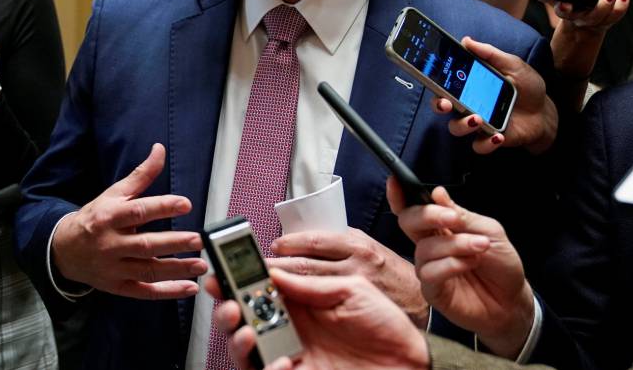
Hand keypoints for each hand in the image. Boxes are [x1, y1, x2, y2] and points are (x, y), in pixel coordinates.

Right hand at [51, 143, 205, 298]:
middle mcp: (110, 244)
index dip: (162, 207)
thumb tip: (160, 149)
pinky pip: (144, 292)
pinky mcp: (118, 287)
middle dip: (173, 243)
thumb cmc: (96, 217)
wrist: (64, 250)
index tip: (185, 203)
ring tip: (202, 264)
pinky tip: (189, 288)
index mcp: (109, 217)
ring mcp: (113, 268)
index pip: (138, 212)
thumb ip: (140, 175)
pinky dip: (167, 292)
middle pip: (145, 245)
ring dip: (177, 269)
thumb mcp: (114, 194)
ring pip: (147, 271)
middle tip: (199, 239)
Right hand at [209, 270, 429, 369]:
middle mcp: (290, 327)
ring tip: (248, 331)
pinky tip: (281, 363)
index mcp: (301, 300)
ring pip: (247, 351)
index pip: (258, 289)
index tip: (220, 273)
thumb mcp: (353, 290)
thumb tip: (273, 271)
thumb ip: (312, 283)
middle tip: (230, 304)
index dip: (235, 281)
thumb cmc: (388, 323)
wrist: (412, 362)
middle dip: (227, 310)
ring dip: (238, 341)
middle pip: (242, 320)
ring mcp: (292, 355)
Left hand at [267, 228, 428, 327]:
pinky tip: (288, 302)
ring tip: (266, 283)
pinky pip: (323, 303)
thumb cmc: (391, 271)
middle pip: (308, 264)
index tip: (274, 245)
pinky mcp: (353, 307)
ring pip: (311, 285)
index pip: (316, 241)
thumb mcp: (369, 247)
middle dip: (280, 265)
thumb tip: (308, 238)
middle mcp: (354, 265)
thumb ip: (342, 242)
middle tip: (258, 266)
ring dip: (285, 284)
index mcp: (356, 244)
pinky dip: (303, 301)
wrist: (418, 298)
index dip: (291, 243)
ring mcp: (353, 289)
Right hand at [389, 179, 533, 359]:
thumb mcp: (488, 231)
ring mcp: (429, 267)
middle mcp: (430, 244)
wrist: (513, 301)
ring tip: (480, 247)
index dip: (400, 195)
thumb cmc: (501, 264)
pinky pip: (430, 273)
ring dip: (455, 244)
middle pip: (408, 222)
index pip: (413, 208)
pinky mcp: (432, 290)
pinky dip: (451, 264)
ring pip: (424, 248)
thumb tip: (437, 193)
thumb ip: (462, 214)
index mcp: (440, 226)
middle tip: (453, 218)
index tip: (395, 181)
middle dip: (428, 215)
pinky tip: (470, 264)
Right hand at [431, 37, 556, 153]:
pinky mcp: (490, 138)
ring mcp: (478, 123)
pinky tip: (498, 136)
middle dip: (439, 105)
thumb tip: (466, 41)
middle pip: (442, 106)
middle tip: (446, 103)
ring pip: (456, 128)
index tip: (432, 75)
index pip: (445, 82)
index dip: (434, 80)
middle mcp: (468, 104)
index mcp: (469, 84)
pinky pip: (479, 146)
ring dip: (462, 125)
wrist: (545, 112)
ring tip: (477, 119)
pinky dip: (487, 143)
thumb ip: (490, 54)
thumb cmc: (526, 87)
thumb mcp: (512, 65)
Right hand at [541, 0, 630, 33]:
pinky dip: (620, 7)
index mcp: (563, 10)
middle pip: (590, 17)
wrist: (574, 15)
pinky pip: (614, 16)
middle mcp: (578, 18)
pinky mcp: (605, 20)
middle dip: (600, 8)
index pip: (562, 11)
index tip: (565, 4)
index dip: (564, 8)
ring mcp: (593, 20)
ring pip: (604, 18)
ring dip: (612, 6)